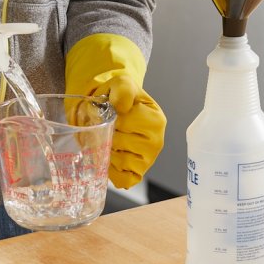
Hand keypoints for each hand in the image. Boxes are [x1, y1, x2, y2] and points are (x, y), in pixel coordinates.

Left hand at [65, 34, 165, 188]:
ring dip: (108, 151)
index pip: (123, 125)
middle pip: (119, 144)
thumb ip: (122, 90)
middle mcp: (157, 141)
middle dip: (106, 135)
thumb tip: (120, 106)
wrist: (117, 108)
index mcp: (155, 119)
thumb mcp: (121, 84)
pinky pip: (123, 180)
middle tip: (108, 128)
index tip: (112, 114)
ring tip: (110, 140)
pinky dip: (112, 171)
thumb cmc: (120, 98)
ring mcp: (149, 160)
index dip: (110, 119)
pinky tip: (111, 157)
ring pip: (119, 163)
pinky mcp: (139, 173)